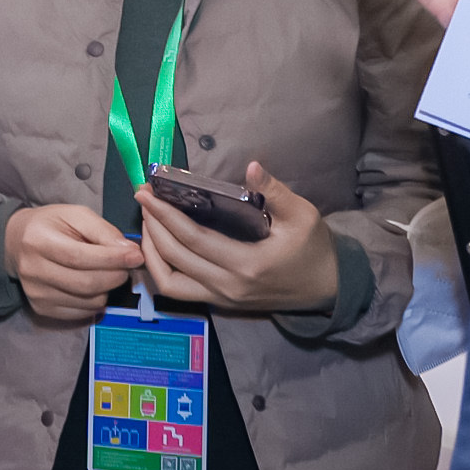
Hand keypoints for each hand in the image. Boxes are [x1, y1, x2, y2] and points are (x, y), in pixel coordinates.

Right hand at [5, 200, 143, 323]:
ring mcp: (36, 294)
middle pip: (86, 283)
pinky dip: (96, 300)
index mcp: (38, 241)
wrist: (16, 243)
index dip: (112, 259)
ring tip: (107, 272)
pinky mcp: (42, 308)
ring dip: (108, 288)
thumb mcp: (75, 215)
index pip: (79, 257)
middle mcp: (33, 270)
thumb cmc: (50, 225)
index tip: (136, 256)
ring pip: (89, 301)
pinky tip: (94, 285)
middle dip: (116, 275)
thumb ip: (102, 230)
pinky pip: (82, 312)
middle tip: (127, 266)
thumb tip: (129, 251)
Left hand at [139, 162, 339, 314]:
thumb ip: (275, 192)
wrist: (328, 288)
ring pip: (169, 282)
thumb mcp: (303, 216)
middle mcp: (228, 286)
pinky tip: (158, 246)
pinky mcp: (220, 302)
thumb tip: (251, 166)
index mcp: (247, 264)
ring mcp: (222, 298)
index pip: (193, 239)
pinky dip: (162, 269)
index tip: (146, 193)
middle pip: (174, 259)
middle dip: (152, 226)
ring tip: (148, 222)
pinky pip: (179, 290)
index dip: (165, 215)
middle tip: (142, 198)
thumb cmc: (315, 249)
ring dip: (151, 252)